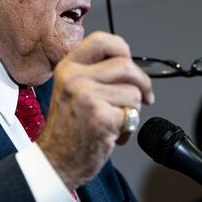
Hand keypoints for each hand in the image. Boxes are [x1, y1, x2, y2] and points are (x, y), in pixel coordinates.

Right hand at [36, 31, 153, 190]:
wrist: (55, 161)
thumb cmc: (67, 129)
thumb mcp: (70, 90)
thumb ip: (93, 73)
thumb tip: (128, 64)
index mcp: (68, 68)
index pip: (102, 40)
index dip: (122, 48)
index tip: (129, 61)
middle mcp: (75, 79)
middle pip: (125, 65)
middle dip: (142, 82)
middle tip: (145, 96)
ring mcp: (87, 97)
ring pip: (133, 92)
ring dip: (133, 110)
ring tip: (115, 121)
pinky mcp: (101, 118)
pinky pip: (132, 114)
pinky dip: (129, 128)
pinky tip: (114, 134)